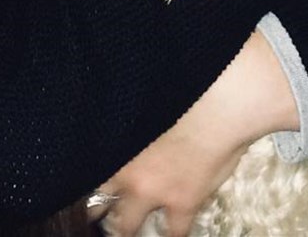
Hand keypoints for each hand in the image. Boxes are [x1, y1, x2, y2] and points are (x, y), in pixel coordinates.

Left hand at [88, 30, 298, 236]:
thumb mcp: (142, 96)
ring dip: (126, 227)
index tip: (89, 180)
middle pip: (97, 205)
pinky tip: (172, 232)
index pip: (88, 170)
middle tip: (99, 212)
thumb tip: (118, 102)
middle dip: (98, 210)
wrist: (220, 100)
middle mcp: (125, 171)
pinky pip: (173, 233)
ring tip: (126, 228)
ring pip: (126, 226)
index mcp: (114, 142)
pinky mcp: (183, 203)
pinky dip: (172, 234)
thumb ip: (128, 114)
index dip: (87, 178)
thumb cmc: (184, 86)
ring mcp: (153, 192)